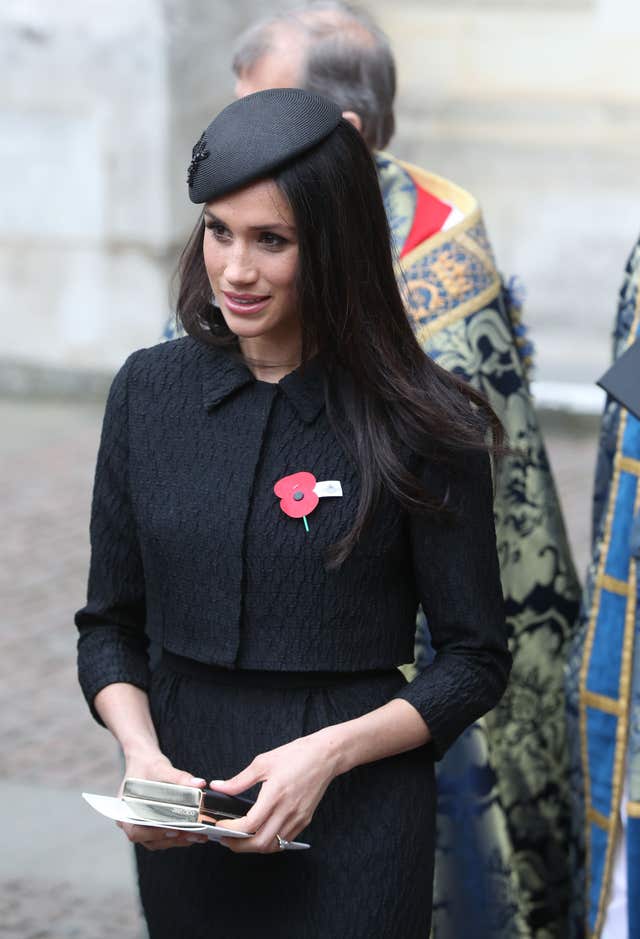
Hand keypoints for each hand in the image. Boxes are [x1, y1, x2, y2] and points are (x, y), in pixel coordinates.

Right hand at [117, 748, 208, 851]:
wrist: (144, 761)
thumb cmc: (147, 766)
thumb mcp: (161, 768)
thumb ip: (180, 777)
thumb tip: (199, 784)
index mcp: (124, 811)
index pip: (136, 831)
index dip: (154, 834)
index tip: (174, 830)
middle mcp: (131, 823)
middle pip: (150, 840)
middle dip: (173, 838)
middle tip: (193, 834)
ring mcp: (142, 826)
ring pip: (159, 841)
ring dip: (178, 840)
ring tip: (198, 835)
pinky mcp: (153, 826)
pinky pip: (164, 836)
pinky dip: (179, 835)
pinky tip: (196, 831)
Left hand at [210, 734, 339, 853]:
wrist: (325, 756)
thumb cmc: (296, 755)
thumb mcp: (263, 762)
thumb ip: (239, 780)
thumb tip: (218, 786)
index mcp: (275, 795)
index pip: (250, 825)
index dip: (231, 830)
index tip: (220, 826)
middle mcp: (287, 810)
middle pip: (260, 843)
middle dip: (239, 846)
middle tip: (225, 839)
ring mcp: (298, 818)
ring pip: (273, 846)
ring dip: (254, 847)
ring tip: (240, 839)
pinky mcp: (305, 820)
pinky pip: (284, 840)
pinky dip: (269, 842)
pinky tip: (260, 833)